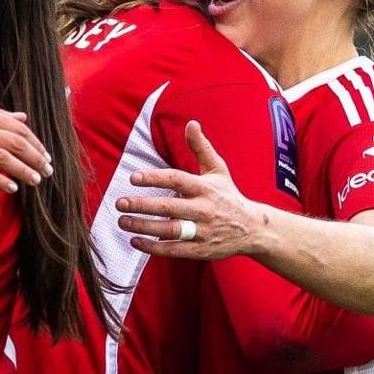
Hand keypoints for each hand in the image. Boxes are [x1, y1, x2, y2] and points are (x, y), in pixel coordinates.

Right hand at [0, 105, 52, 193]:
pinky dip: (2, 181)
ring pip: (5, 158)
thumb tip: (23, 117)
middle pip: (17, 142)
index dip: (36, 142)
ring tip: (36, 181)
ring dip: (25, 171)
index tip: (45, 155)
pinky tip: (12, 188)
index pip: (18, 127)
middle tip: (48, 170)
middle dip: (36, 158)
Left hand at [116, 121, 265, 260]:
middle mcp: (204, 209)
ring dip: (143, 227)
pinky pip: (174, 250)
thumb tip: (191, 123)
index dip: (154, 178)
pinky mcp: (201, 250)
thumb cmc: (228, 196)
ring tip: (122, 221)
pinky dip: (153, 247)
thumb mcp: (218, 170)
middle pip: (169, 207)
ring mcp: (203, 231)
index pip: (177, 180)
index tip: (133, 177)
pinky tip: (135, 241)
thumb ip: (201, 148)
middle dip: (142, 205)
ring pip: (170, 230)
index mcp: (206, 188)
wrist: (253, 229)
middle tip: (120, 202)